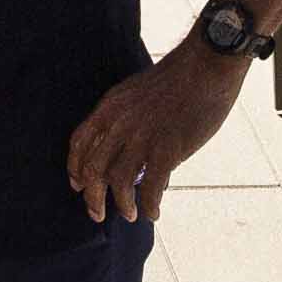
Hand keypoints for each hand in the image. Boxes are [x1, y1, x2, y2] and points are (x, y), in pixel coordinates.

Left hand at [66, 44, 245, 226]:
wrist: (206, 66)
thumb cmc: (179, 78)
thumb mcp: (137, 93)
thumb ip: (127, 120)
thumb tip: (129, 153)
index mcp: (110, 107)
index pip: (79, 143)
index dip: (75, 168)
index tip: (78, 185)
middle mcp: (120, 124)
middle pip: (93, 169)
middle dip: (92, 197)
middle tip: (97, 214)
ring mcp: (142, 137)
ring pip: (118, 183)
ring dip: (122, 205)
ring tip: (130, 215)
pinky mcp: (166, 149)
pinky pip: (150, 188)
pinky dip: (148, 206)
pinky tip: (153, 213)